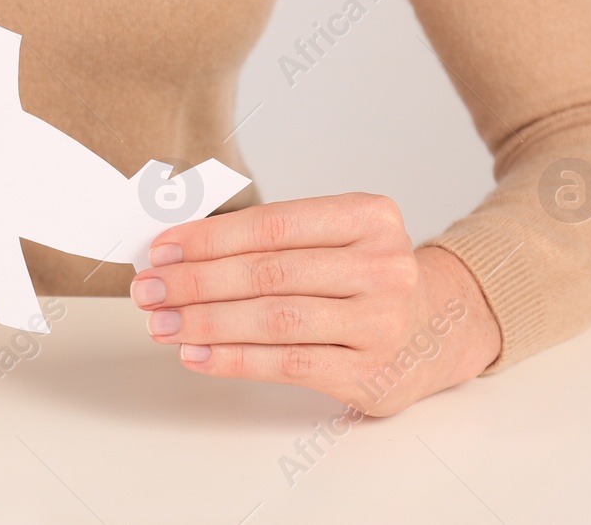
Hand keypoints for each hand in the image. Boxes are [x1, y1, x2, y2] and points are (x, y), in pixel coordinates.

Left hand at [130, 193, 501, 414]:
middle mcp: (383, 267)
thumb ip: (271, 238)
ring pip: (273, 320)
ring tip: (162, 323)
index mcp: (369, 217)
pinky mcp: (371, 374)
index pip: (273, 224)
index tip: (162, 248)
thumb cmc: (366, 276)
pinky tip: (197, 355)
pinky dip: (233, 360)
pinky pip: (287, 365)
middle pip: (269, 273)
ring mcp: (382, 323)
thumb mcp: (337, 238)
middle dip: (196, 281)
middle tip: (149, 289)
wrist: (441, 327)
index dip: (209, 238)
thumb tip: (180, 248)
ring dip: (205, 322)